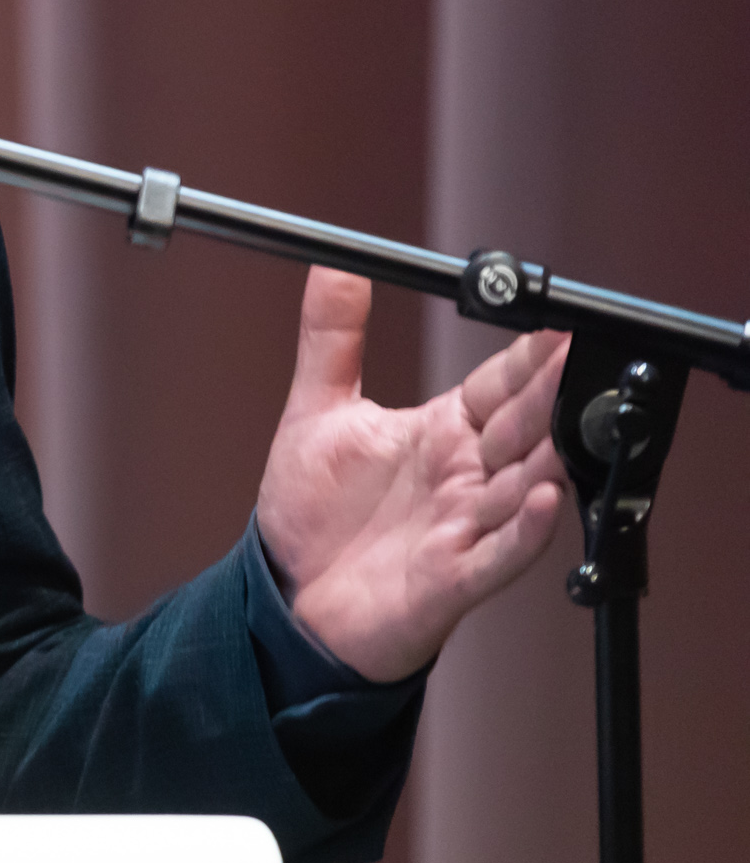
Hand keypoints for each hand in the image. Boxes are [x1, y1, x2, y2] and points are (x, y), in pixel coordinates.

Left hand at [256, 267, 572, 682]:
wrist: (289, 596)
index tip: (554, 322)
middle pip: (522, 430)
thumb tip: (334, 266)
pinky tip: (543, 499)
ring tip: (568, 426)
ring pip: (524, 487)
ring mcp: (464, 526)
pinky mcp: (454, 576)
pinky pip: (501, 552)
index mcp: (442, 432)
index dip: (527, 358)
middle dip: (547, 396)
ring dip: (547, 459)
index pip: (500, 386)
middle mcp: (464, 477)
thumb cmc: (313, 512)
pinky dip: (526, 528)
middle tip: (571, 359)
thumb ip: (331, 339)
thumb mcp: (316, 412)